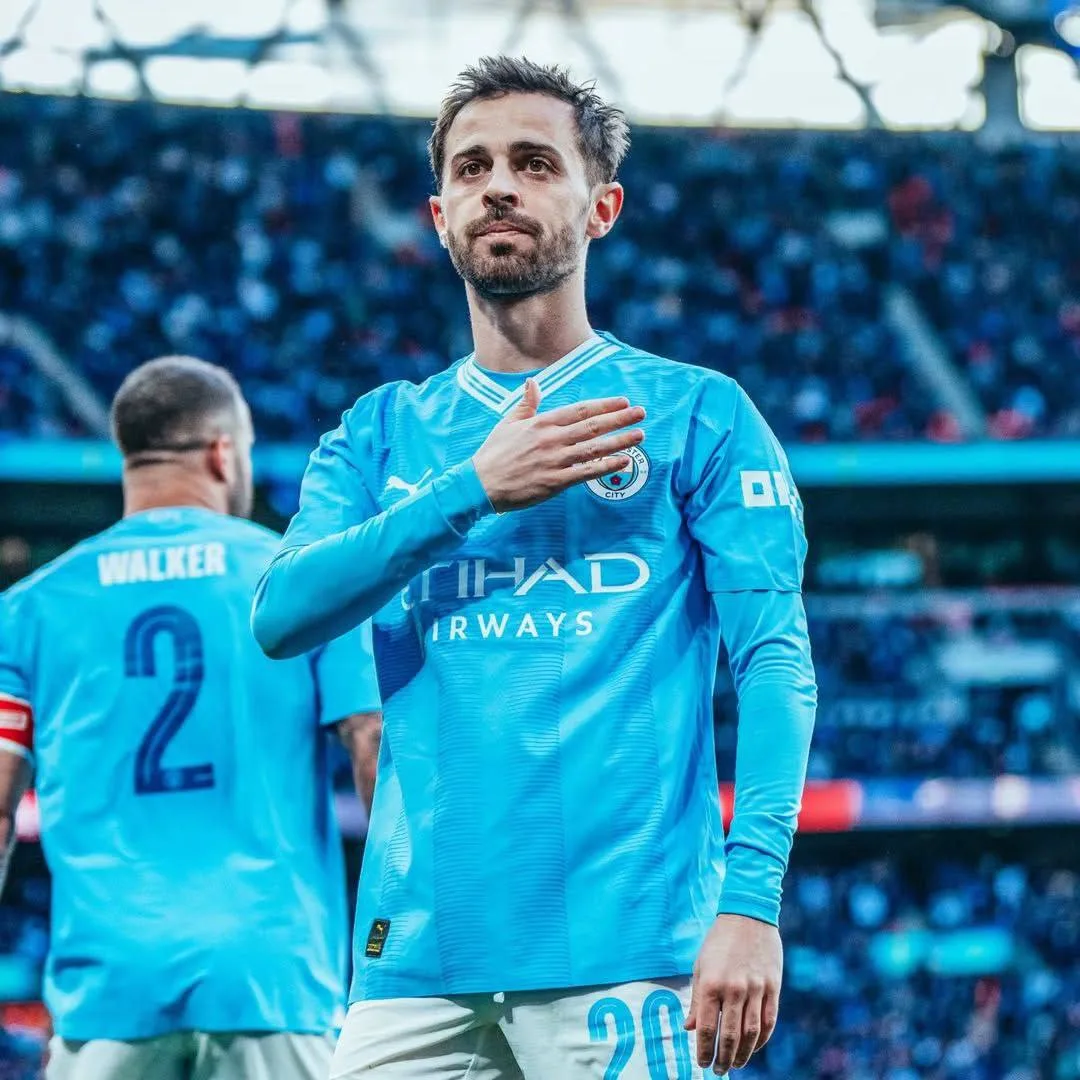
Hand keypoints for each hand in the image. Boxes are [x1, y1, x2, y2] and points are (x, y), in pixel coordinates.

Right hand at [471, 378, 645, 512]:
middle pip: (593, 426)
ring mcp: (555, 460)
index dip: (604, 405)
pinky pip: (587, 473)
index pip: (580, 410)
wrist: (481, 484)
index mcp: (541, 422)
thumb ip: (526, 404)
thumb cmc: (494, 454)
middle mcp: (551, 439)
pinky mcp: (556, 482)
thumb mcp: (508, 423)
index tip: (623, 401)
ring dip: (620, 441)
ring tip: (640, 435)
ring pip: (594, 448)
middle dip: (620, 418)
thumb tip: (532, 383)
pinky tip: (624, 461)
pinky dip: (606, 466)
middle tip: (641, 413)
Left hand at [685, 914, 781, 1073]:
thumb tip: (690, 1028)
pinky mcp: (773, 987)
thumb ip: (697, 999)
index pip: (707, 1028)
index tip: (703, 1062)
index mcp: (711, 984)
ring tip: (735, 1064)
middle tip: (719, 1069)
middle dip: (723, 1058)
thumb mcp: (701, 966)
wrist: (748, 915)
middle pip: (730, 1036)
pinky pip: (769, 1021)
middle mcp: (734, 989)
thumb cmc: (719, 941)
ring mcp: (755, 989)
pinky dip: (762, 1040)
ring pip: (751, 1034)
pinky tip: (754, 1048)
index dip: (704, 1050)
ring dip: (743, 1054)